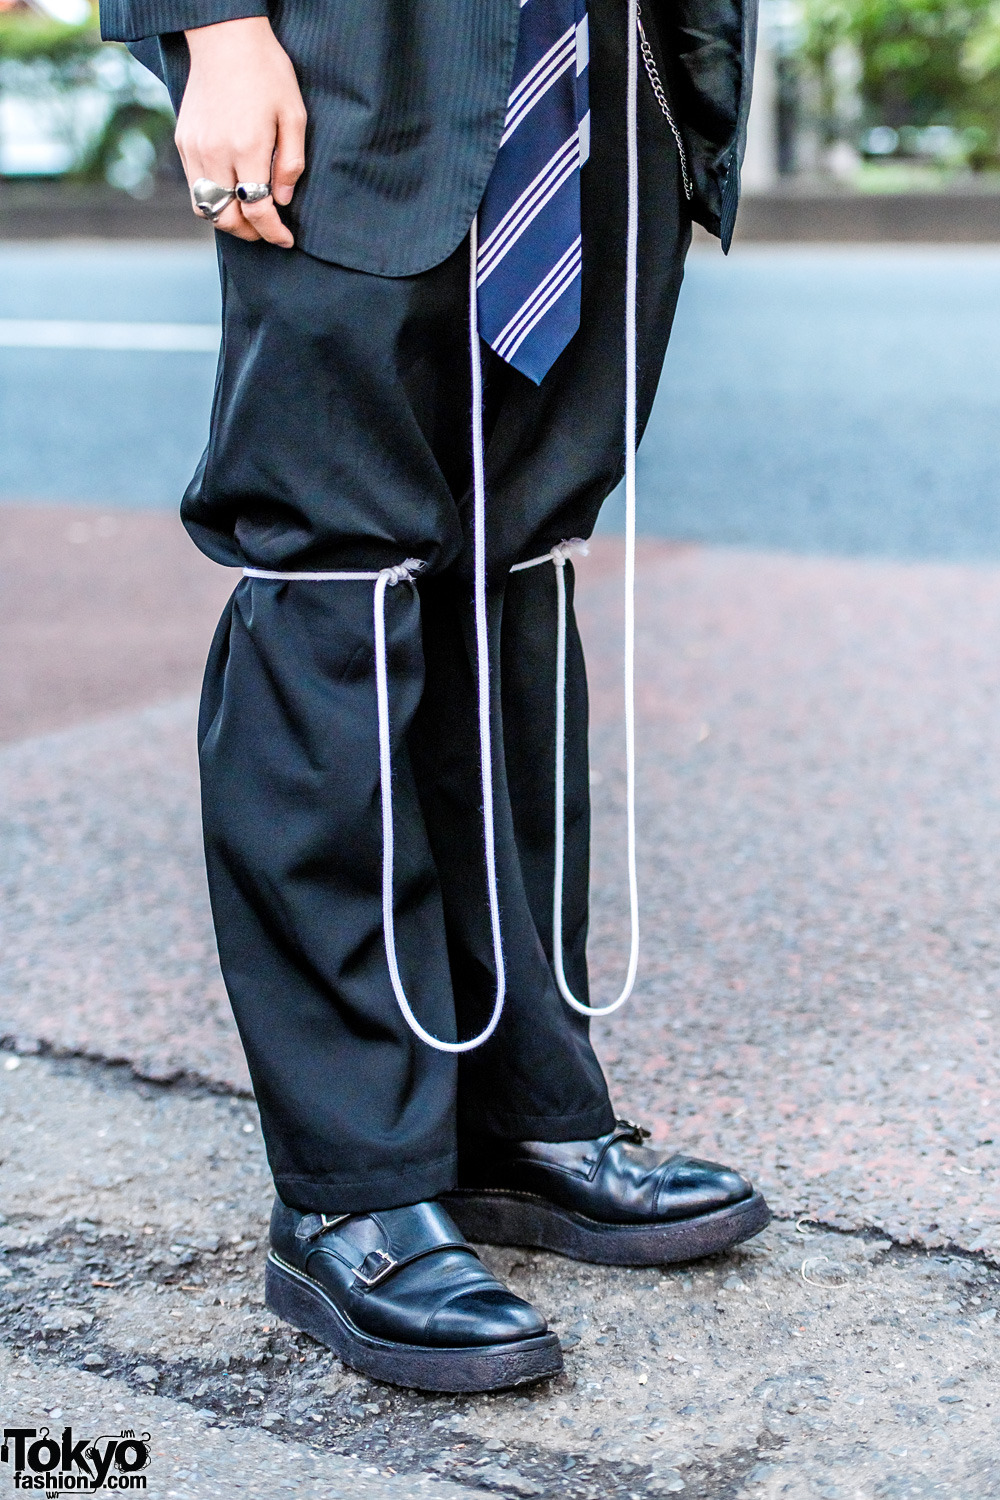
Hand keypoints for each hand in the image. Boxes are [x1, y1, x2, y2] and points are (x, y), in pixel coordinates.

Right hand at [176, 16, 305, 246]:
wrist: (225, 38)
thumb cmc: (267, 72)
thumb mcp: (294, 115)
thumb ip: (291, 163)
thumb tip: (282, 201)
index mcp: (247, 148)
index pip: (257, 209)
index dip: (273, 232)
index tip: (285, 239)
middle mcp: (215, 153)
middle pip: (227, 218)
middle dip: (249, 233)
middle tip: (266, 230)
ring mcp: (194, 148)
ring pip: (205, 208)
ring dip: (228, 220)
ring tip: (247, 216)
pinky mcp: (183, 141)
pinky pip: (194, 186)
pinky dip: (213, 198)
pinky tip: (231, 191)